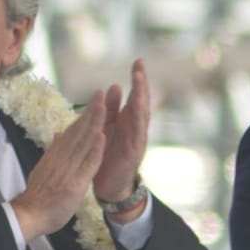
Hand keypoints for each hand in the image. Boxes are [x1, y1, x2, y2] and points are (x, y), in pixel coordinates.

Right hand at [12, 90, 106, 239]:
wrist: (29, 215)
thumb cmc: (38, 196)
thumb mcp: (44, 168)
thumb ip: (53, 151)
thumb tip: (58, 134)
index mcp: (56, 155)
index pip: (72, 131)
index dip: (84, 115)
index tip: (93, 101)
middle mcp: (62, 158)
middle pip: (79, 131)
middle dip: (91, 112)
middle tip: (101, 94)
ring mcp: (68, 169)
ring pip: (83, 142)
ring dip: (94, 124)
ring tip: (104, 106)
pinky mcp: (75, 183)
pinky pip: (87, 164)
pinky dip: (94, 150)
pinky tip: (102, 137)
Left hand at [91, 59, 149, 204]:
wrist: (109, 187)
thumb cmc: (108, 157)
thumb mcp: (108, 128)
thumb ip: (110, 109)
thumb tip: (114, 85)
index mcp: (127, 121)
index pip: (134, 96)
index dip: (137, 80)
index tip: (138, 61)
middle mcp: (135, 129)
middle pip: (141, 102)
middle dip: (141, 84)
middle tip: (140, 66)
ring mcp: (136, 141)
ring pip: (141, 116)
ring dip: (141, 98)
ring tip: (139, 82)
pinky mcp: (133, 155)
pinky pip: (136, 137)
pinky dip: (136, 124)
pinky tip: (135, 111)